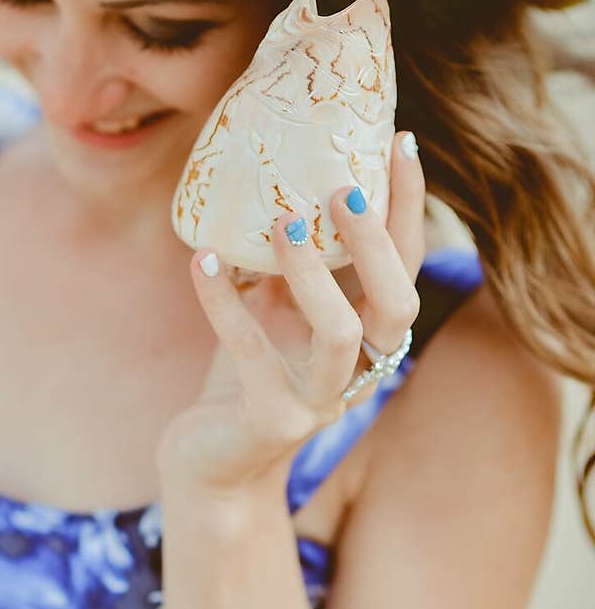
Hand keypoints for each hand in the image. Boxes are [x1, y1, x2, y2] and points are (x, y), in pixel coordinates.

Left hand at [156, 131, 425, 497]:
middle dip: (376, 245)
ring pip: (339, 334)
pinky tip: (201, 260)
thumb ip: (292, 265)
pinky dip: (223, 301)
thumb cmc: (246, 378)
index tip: (400, 143)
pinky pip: (250, 352)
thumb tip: (284, 178)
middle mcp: (358, 374)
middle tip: (343, 189)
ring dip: (314, 274)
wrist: (211, 466)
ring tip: (283, 223)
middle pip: (396, 306)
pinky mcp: (270, 421)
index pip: (406, 270)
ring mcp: (318, 403)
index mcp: (368, 342)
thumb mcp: (276, 313)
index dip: (408, 210)